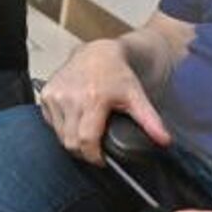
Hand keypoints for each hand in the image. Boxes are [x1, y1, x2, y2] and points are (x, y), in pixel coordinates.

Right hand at [37, 38, 168, 164]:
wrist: (97, 51)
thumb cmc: (117, 74)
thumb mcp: (136, 96)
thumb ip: (150, 120)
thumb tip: (165, 141)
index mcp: (93, 99)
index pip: (86, 141)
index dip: (93, 157)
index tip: (101, 160)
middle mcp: (70, 97)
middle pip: (71, 142)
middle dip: (83, 151)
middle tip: (95, 148)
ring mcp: (55, 95)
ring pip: (59, 135)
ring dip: (71, 140)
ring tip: (86, 133)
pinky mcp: (46, 94)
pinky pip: (51, 122)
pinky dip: (61, 127)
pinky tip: (74, 119)